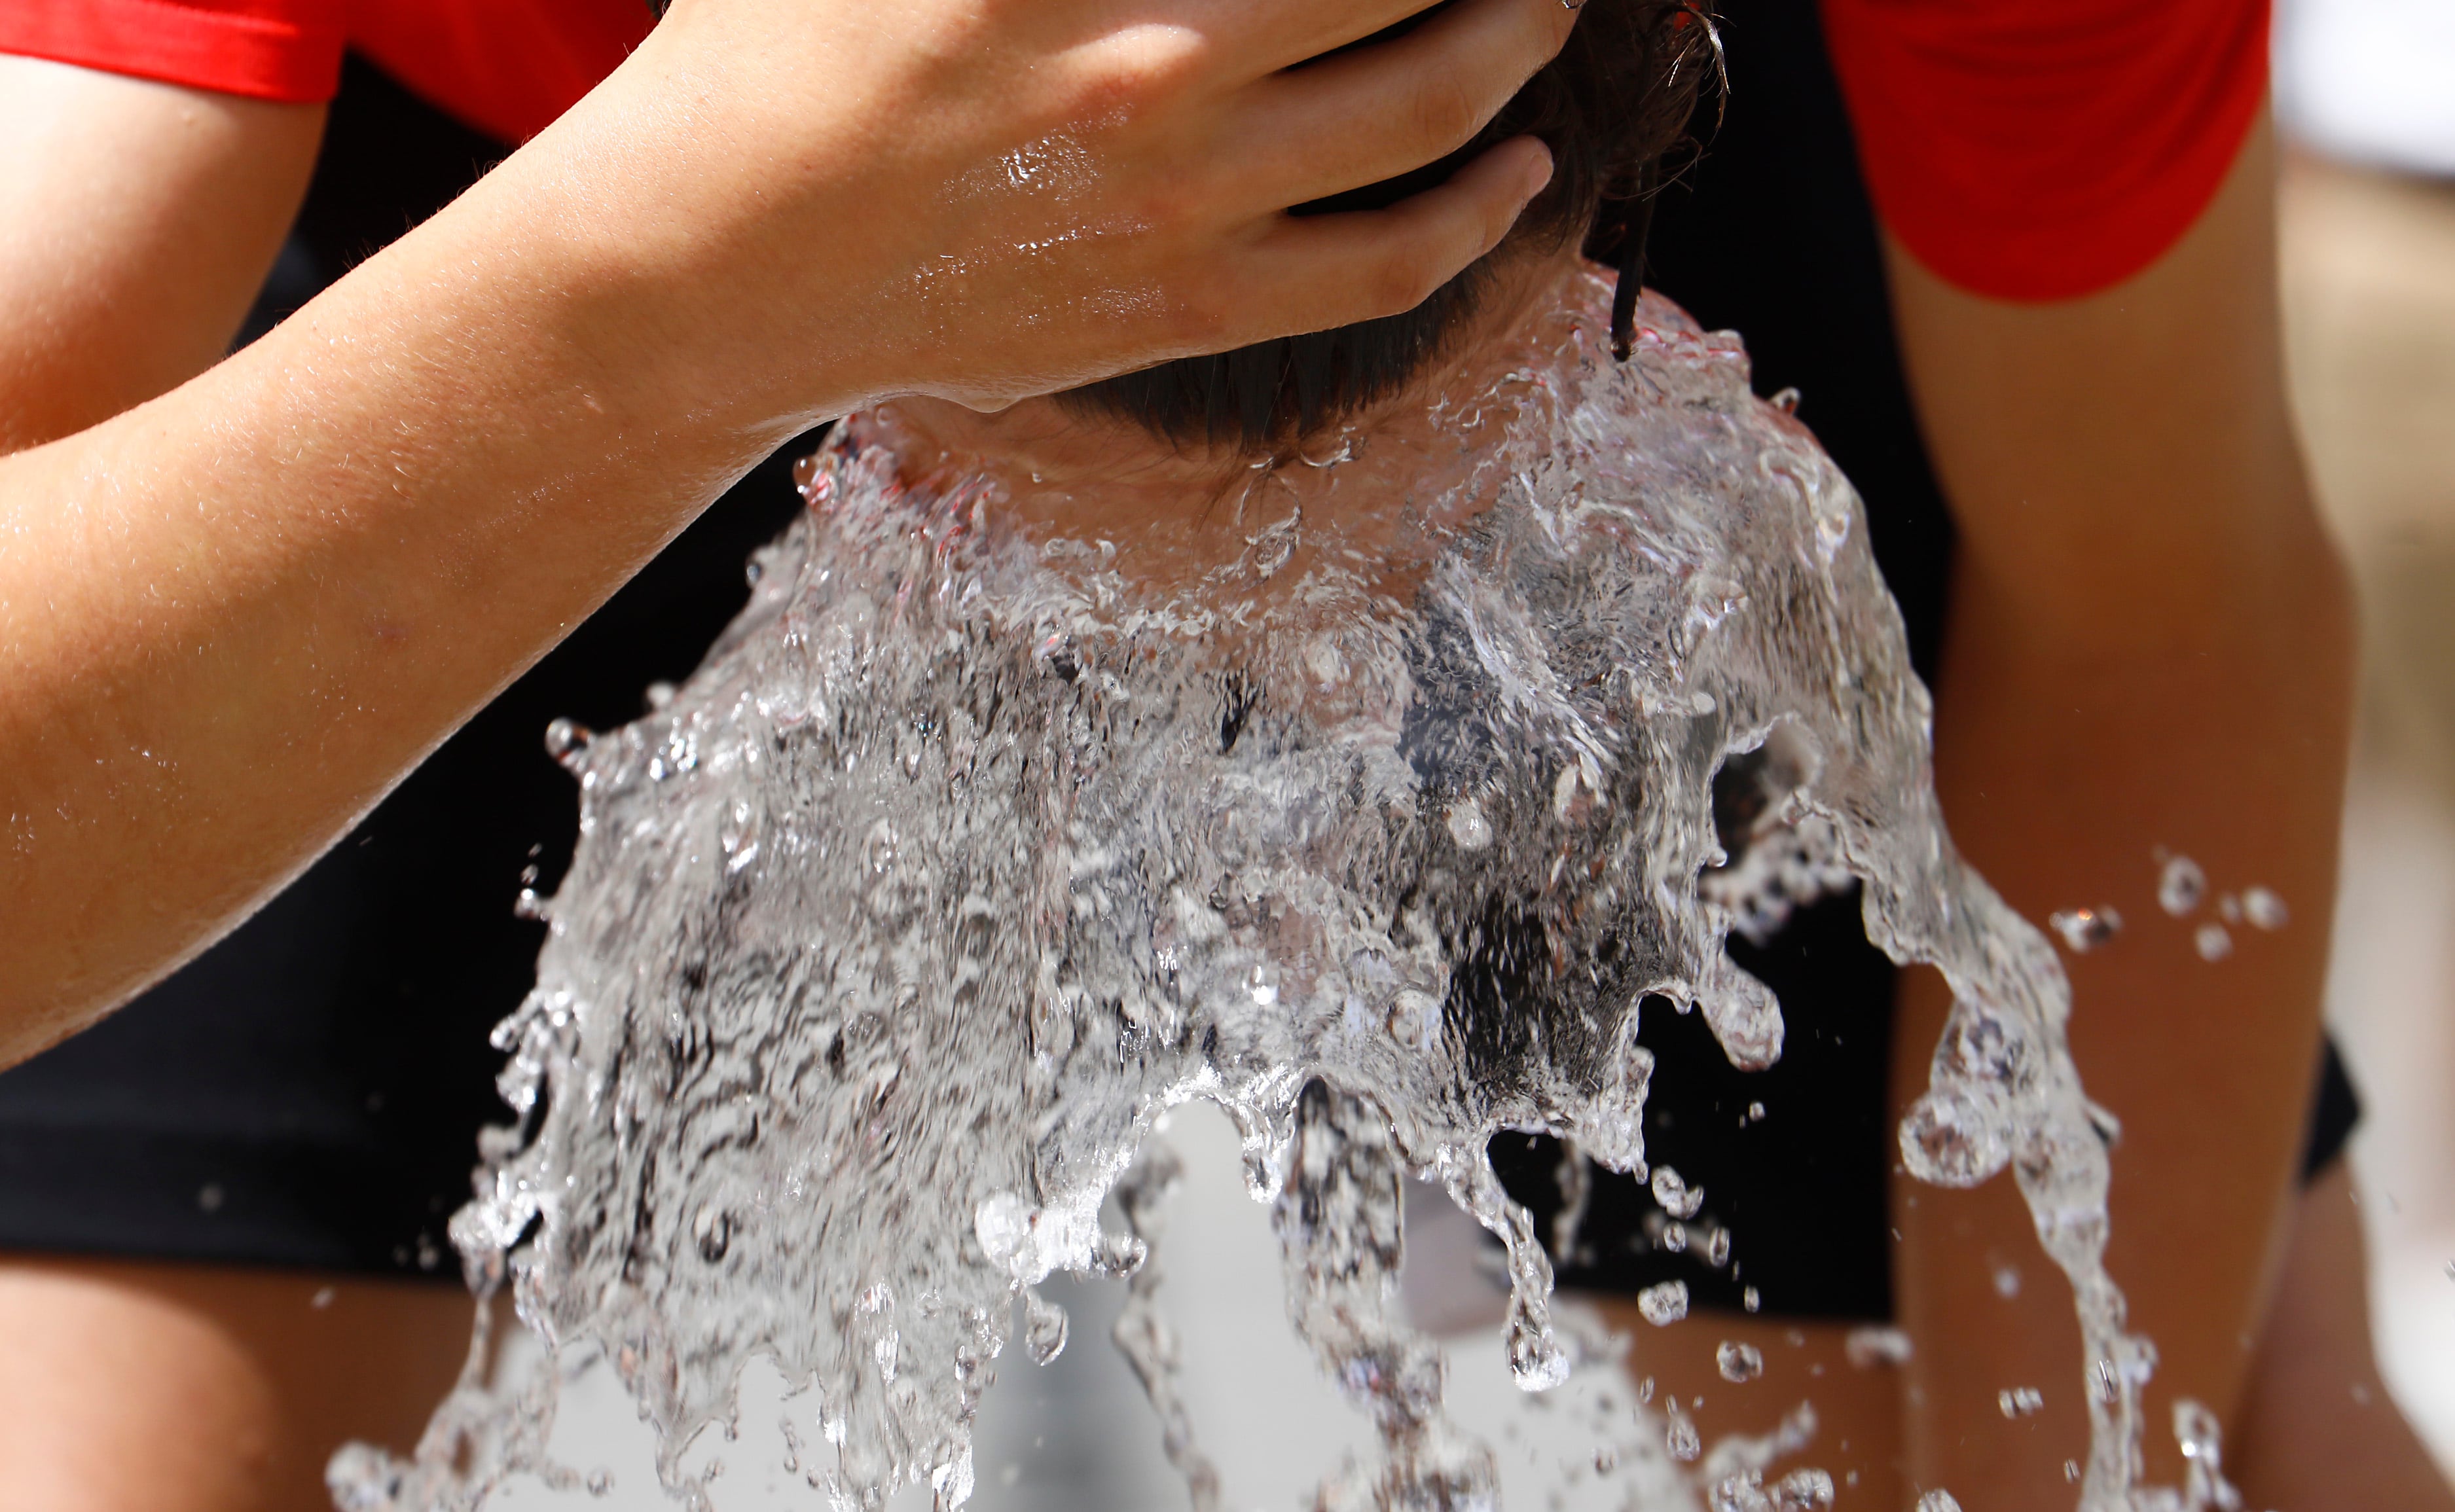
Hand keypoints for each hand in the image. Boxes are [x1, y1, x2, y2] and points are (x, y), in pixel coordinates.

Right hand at [507, 0, 1572, 418]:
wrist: (714, 270)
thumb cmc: (772, 60)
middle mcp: (1151, 64)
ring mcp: (1180, 199)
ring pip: (1431, 108)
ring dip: (1521, 38)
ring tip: (1551, 1)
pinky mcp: (1184, 304)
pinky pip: (1387, 265)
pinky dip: (1481, 217)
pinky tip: (1520, 166)